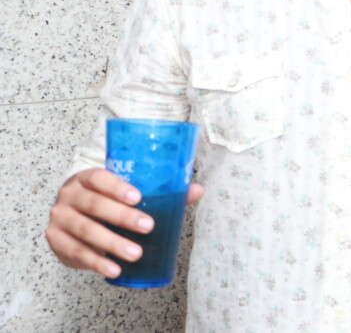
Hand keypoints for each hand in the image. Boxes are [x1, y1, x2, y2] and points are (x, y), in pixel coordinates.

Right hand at [45, 168, 203, 278]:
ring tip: (135, 253)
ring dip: (111, 243)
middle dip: (122, 217)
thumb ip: (160, 191)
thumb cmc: (106, 200)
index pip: (99, 177)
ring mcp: (59, 218)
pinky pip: (76, 252)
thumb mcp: (125, 192)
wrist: (70, 214)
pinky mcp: (56, 240)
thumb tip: (197, 190)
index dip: (117, 186)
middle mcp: (69, 195)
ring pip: (85, 230)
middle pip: (94, 205)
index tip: (138, 197)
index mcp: (86, 178)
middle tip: (148, 227)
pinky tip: (114, 270)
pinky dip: (96, 262)